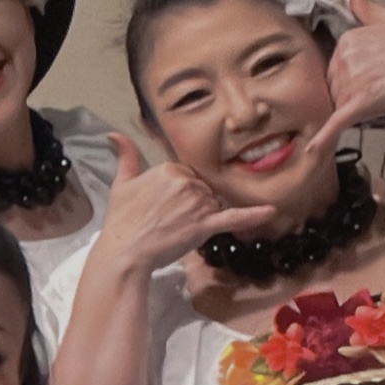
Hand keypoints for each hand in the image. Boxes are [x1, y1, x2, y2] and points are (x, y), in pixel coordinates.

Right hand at [92, 134, 277, 280]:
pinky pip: (234, 217)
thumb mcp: (121, 183)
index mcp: (169, 170)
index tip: (165, 206)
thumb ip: (125, 156)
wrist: (126, 250)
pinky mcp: (206, 224)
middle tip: (169, 220)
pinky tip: (270, 211)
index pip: (187, 176)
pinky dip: (253, 215)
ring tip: (178, 229)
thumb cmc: (121, 220)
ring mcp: (199, 204)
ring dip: (202, 216)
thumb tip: (113, 134)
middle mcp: (187, 182)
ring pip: (212, 204)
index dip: (178, 193)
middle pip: (202, 190)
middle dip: (191, 204)